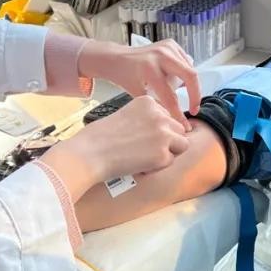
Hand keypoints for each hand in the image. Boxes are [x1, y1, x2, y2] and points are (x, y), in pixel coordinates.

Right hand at [43, 95, 189, 185]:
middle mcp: (160, 115)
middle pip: (178, 129)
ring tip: (146, 157)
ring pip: (181, 145)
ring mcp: (163, 135)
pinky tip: (140, 165)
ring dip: (168, 153)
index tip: (142, 137)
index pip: (167, 116)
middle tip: (146, 150)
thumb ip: (145, 119)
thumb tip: (161, 133)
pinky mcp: (163, 155)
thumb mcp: (125, 115)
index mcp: (149, 102)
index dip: (157, 130)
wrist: (89, 153)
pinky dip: (157, 167)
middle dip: (168, 141)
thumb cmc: (99, 137)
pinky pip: (170, 162)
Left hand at [79, 40, 199, 124]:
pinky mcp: (171, 44)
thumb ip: (156, 105)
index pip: (170, 95)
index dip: (178, 113)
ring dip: (189, 84)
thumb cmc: (125, 77)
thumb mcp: (137, 94)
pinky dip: (185, 73)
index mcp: (149, 69)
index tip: (185, 125)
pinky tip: (176, 80)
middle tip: (194, 110)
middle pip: (190, 75)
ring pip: (190, 69)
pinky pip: (186, 62)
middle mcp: (161, 55)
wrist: (117, 57)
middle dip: (195, 95)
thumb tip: (174, 121)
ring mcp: (168, 47)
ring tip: (181, 94)